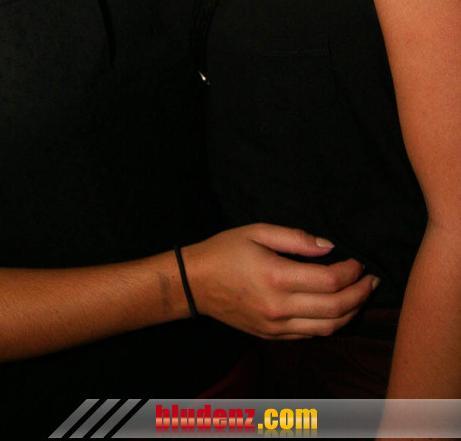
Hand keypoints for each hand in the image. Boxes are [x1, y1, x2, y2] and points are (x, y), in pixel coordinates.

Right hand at [184, 222, 377, 338]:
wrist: (195, 284)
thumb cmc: (224, 251)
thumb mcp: (256, 232)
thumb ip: (295, 238)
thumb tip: (329, 246)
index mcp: (276, 277)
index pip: (330, 281)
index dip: (352, 272)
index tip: (358, 261)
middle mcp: (279, 307)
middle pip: (336, 308)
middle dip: (361, 294)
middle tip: (372, 280)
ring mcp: (277, 326)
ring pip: (329, 328)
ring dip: (352, 312)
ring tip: (362, 295)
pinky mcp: (273, 336)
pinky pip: (312, 335)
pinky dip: (332, 324)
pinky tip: (339, 309)